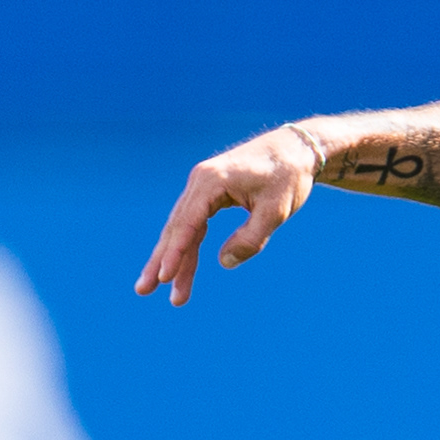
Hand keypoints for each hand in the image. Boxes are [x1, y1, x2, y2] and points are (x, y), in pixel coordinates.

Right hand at [134, 124, 323, 303]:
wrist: (296, 149)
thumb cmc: (288, 177)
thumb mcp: (276, 211)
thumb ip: (250, 238)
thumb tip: (223, 262)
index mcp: (212, 181)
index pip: (187, 223)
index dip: (175, 252)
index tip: (164, 276)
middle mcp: (200, 182)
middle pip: (176, 227)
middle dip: (161, 261)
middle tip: (143, 290)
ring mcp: (202, 187)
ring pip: (182, 228)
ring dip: (171, 258)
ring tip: (161, 289)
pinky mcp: (210, 193)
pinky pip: (194, 224)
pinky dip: (187, 246)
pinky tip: (180, 269)